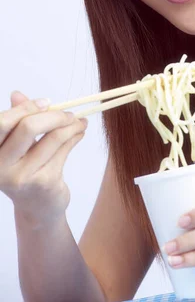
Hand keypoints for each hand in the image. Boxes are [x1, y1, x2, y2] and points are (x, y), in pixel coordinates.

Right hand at [0, 91, 87, 227]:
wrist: (36, 208)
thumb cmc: (26, 170)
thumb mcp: (17, 145)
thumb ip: (17, 120)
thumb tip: (17, 94)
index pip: (4, 122)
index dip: (26, 107)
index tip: (47, 102)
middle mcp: (1, 166)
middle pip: (29, 127)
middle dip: (54, 115)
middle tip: (69, 113)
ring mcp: (22, 177)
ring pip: (53, 138)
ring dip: (71, 126)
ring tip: (79, 122)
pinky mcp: (43, 183)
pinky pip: (64, 150)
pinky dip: (75, 137)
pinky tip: (80, 133)